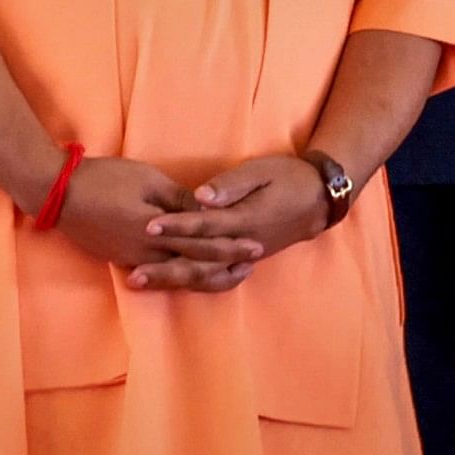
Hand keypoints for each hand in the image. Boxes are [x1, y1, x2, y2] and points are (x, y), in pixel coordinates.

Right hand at [51, 157, 259, 286]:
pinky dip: (177, 275)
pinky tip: (187, 273)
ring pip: (176, 275)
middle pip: (194, 267)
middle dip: (224, 267)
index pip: (203, 242)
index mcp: (158, 232)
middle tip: (250, 266)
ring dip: (203, 276)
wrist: (56, 192)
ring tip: (225, 274)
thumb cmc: (103, 178)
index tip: (255, 246)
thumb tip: (206, 210)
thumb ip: (178, 199)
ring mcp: (132, 259)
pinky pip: (156, 273)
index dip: (231, 246)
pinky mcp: (119, 259)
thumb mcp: (146, 178)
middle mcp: (149, 253)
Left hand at [139, 155, 333, 289]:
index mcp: (245, 220)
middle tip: (133, 274)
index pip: (204, 225)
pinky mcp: (246, 259)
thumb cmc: (287, 177)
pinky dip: (193, 281)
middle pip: (200, 261)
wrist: (321, 198)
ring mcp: (246, 256)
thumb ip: (231, 185)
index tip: (148, 227)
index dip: (176, 227)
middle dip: (165, 268)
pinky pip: (217, 276)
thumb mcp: (260, 172)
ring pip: (206, 274)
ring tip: (139, 280)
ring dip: (173, 278)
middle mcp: (243, 244)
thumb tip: (202, 198)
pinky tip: (169, 282)